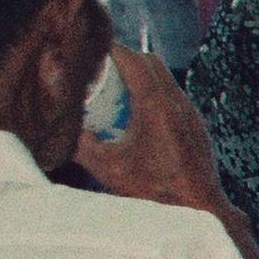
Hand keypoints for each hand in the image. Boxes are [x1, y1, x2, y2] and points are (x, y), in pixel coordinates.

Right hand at [74, 47, 224, 215]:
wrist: (198, 210)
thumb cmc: (154, 190)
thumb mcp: (107, 167)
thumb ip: (80, 145)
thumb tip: (60, 126)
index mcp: (156, 106)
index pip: (133, 60)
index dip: (112, 49)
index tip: (94, 48)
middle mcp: (178, 103)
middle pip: (152, 62)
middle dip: (126, 59)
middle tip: (103, 67)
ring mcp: (192, 113)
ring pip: (166, 78)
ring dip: (143, 75)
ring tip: (119, 87)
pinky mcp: (197, 125)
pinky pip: (175, 96)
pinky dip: (157, 93)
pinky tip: (140, 110)